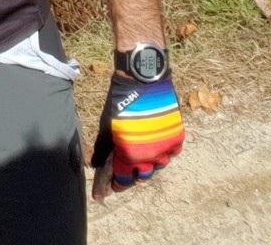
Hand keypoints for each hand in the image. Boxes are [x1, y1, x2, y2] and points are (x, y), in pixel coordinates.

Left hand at [90, 67, 183, 198]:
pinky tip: (155, 147)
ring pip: (156, 167)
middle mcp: (148, 156)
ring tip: (139, 158)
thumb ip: (102, 147)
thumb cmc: (120, 100)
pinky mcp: (176, 138)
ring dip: (146, 165)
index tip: (105, 192)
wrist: (143, 78)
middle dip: (129, 176)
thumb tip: (94, 164)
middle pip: (139, 177)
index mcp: (128, 154)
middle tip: (122, 173)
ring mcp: (165, 148)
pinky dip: (162, 154)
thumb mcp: (106, 124)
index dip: (111, 186)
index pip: (120, 179)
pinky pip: (170, 154)